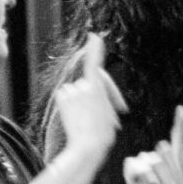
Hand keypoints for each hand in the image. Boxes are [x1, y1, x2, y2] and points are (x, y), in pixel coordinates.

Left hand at [53, 32, 126, 159]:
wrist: (87, 146)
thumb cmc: (103, 133)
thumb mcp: (110, 110)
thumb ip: (102, 94)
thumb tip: (92, 85)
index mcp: (95, 87)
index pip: (93, 63)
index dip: (95, 49)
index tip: (93, 37)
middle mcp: (80, 86)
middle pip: (94, 81)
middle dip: (106, 93)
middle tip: (121, 110)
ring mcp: (69, 92)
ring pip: (82, 89)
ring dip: (91, 100)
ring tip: (100, 119)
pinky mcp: (61, 98)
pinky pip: (71, 94)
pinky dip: (78, 102)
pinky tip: (85, 117)